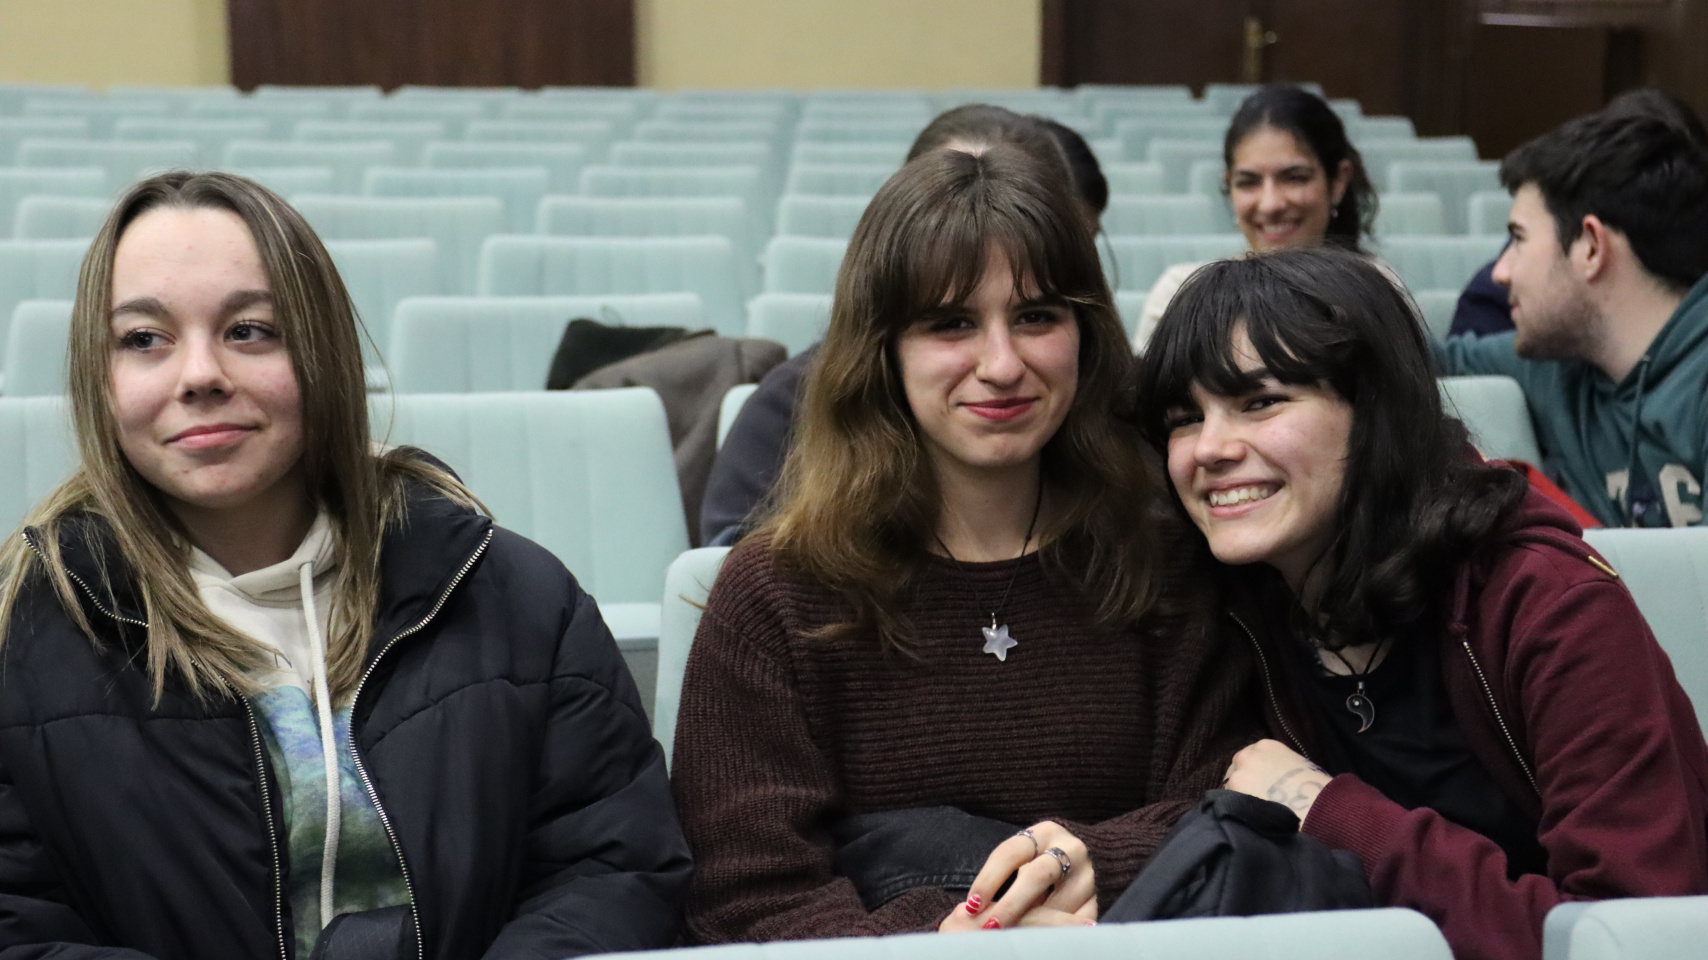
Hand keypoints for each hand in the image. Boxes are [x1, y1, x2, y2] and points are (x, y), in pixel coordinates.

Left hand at [939, 820, 1096, 931]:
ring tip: (1010, 936)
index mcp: (1045, 832)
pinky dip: (1053, 933)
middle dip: (1009, 905)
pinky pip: (1073, 923)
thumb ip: (1005, 876)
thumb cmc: (1043, 861)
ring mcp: (1088, 875)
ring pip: (1056, 904)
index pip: (1011, 852)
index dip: (988, 879)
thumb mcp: (1026, 857)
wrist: (1094, 859)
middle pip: (1036, 876)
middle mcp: (1070, 848)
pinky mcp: (1099, 900)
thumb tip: (970, 910)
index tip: (971, 904)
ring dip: (1030, 924)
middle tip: (989, 926)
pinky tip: (1037, 940)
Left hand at [1223, 739, 1330, 821]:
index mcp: (1265, 746)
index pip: (1251, 757)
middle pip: (1238, 770)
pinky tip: (1249, 819)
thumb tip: (1271, 779)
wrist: (1318, 807)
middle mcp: (1247, 756)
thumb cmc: (1316, 788)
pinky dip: (1236, 810)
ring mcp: (1237, 775)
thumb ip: (1278, 766)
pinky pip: (1228, 803)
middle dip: (1244, 783)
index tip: (1260, 785)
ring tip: (1254, 813)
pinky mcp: (1232, 795)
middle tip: (1255, 800)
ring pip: (1231, 786)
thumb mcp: (1298, 766)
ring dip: (1239, 797)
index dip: (1255, 773)